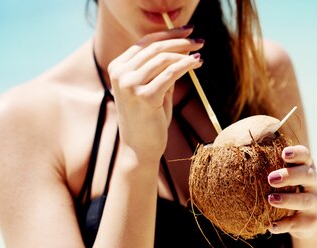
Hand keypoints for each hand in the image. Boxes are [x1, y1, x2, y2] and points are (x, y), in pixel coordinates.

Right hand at [108, 26, 203, 162]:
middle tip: (199, 40)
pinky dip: (186, 65)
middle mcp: (120, 73)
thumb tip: (182, 48)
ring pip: (163, 59)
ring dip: (185, 53)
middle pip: (154, 47)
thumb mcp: (153, 88)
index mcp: (117, 67)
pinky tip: (197, 63)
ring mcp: (129, 85)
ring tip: (199, 54)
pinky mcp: (144, 96)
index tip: (188, 31)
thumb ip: (161, 69)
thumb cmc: (148, 118)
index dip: (168, 33)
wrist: (140, 148)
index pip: (145, 42)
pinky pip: (170, 74)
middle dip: (180, 41)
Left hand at [267, 145, 316, 238]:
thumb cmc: (289, 189)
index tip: (283, 153)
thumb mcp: (284, 176)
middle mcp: (315, 183)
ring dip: (288, 200)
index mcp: (307, 167)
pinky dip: (284, 225)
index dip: (297, 153)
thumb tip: (236, 145)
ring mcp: (316, 202)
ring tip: (271, 199)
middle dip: (290, 175)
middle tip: (271, 178)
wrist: (308, 219)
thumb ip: (268, 163)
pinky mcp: (312, 221)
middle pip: (307, 175)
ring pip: (305, 200)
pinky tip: (270, 225)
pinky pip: (297, 223)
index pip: (306, 155)